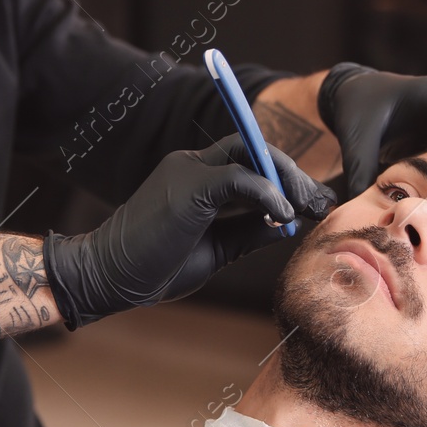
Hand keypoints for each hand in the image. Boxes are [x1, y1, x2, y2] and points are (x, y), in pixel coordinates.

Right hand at [42, 134, 337, 329]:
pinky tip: (283, 215)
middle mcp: (192, 164)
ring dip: (287, 179)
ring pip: (252, 154)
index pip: (248, 160)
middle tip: (319, 201)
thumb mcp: (216, 250)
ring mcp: (189, 170)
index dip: (282, 177)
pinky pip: (241, 177)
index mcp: (195, 177)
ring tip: (308, 207)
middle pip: (254, 149)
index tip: (309, 203)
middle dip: (292, 174)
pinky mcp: (189, 185)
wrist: (107, 276)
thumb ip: (249, 233)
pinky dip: (268, 193)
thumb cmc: (156, 267)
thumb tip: (288, 224)